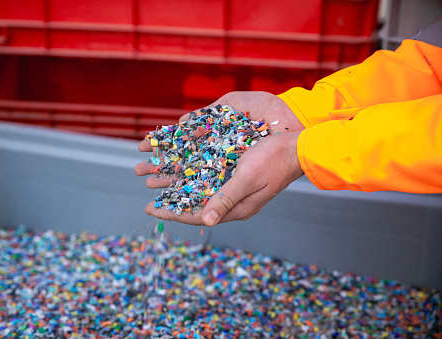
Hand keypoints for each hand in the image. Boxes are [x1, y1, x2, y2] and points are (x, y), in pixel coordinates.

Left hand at [135, 91, 304, 224]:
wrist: (296, 147)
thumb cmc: (275, 161)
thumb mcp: (248, 179)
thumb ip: (227, 199)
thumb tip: (206, 221)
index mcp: (236, 208)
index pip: (198, 215)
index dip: (173, 212)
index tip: (152, 210)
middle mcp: (231, 199)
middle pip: (194, 202)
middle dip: (170, 200)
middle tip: (148, 198)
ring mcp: (233, 186)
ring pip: (198, 188)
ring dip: (177, 185)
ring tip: (156, 181)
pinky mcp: (234, 172)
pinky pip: (207, 175)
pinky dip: (191, 172)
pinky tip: (178, 167)